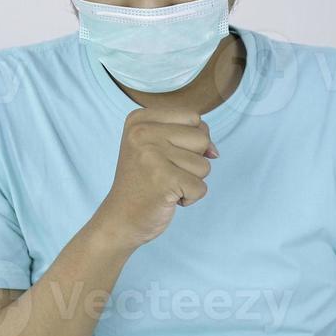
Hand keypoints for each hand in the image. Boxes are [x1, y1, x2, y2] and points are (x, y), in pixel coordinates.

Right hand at [91, 107, 217, 249]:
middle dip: (193, 160)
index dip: (190, 140)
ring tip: (165, 185)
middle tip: (165, 172)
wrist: (120, 218)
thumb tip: (214, 152)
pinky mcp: (164, 181)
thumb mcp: (158, 146)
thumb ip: (189, 136)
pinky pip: (201, 188)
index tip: (165, 155)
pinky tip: (167, 198)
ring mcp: (152, 156)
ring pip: (204, 165)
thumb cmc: (145, 181)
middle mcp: (142, 133)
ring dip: (191, 180)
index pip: (193, 117)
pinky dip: (189, 198)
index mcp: (139, 119)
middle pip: (202, 138)